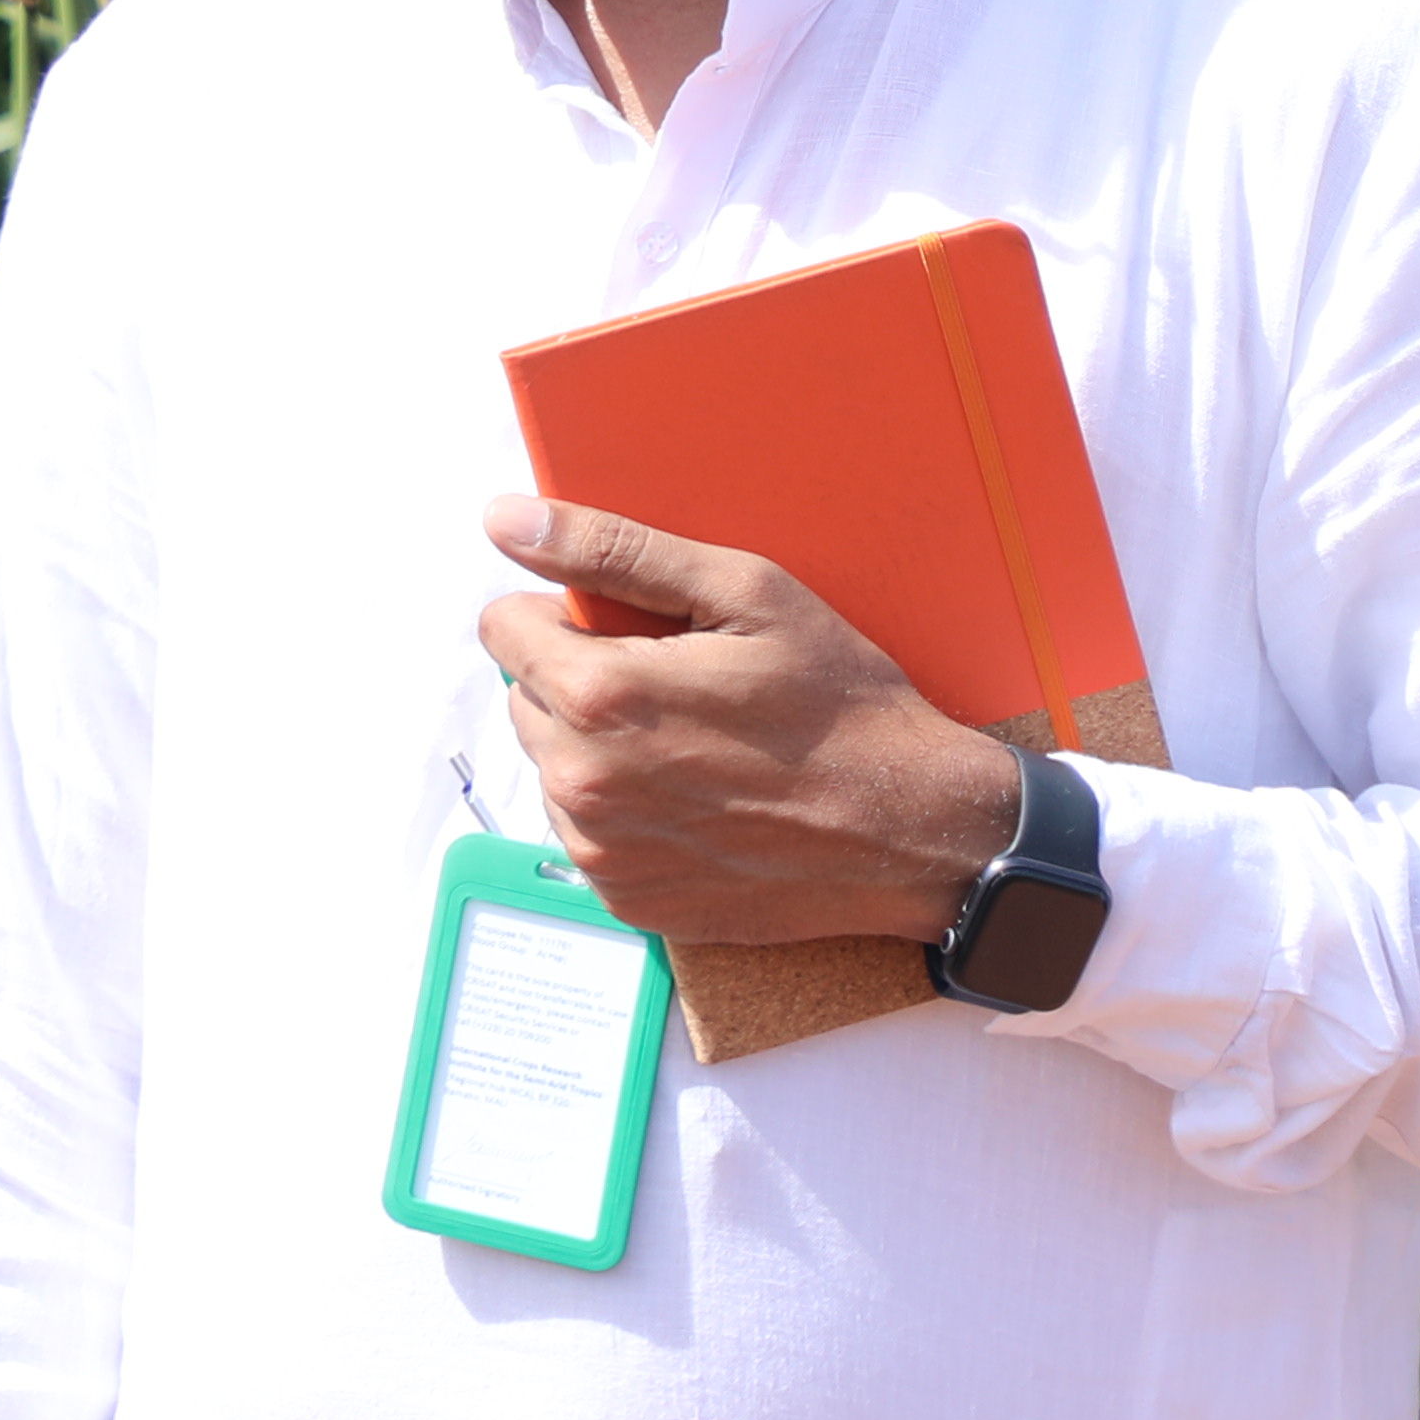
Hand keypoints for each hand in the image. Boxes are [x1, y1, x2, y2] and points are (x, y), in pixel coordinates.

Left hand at [475, 495, 1030, 949]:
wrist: (918, 832)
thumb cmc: (841, 704)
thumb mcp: (743, 593)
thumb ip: (611, 549)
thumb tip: (504, 520)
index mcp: (598, 696)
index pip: (502, 628)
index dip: (564, 616)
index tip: (632, 630)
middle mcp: (583, 783)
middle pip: (526, 698)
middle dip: (582, 681)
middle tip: (682, 689)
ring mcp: (602, 852)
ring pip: (555, 767)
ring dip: (601, 750)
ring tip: (699, 746)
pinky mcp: (629, 899)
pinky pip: (590, 834)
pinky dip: (629, 813)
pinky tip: (703, 800)